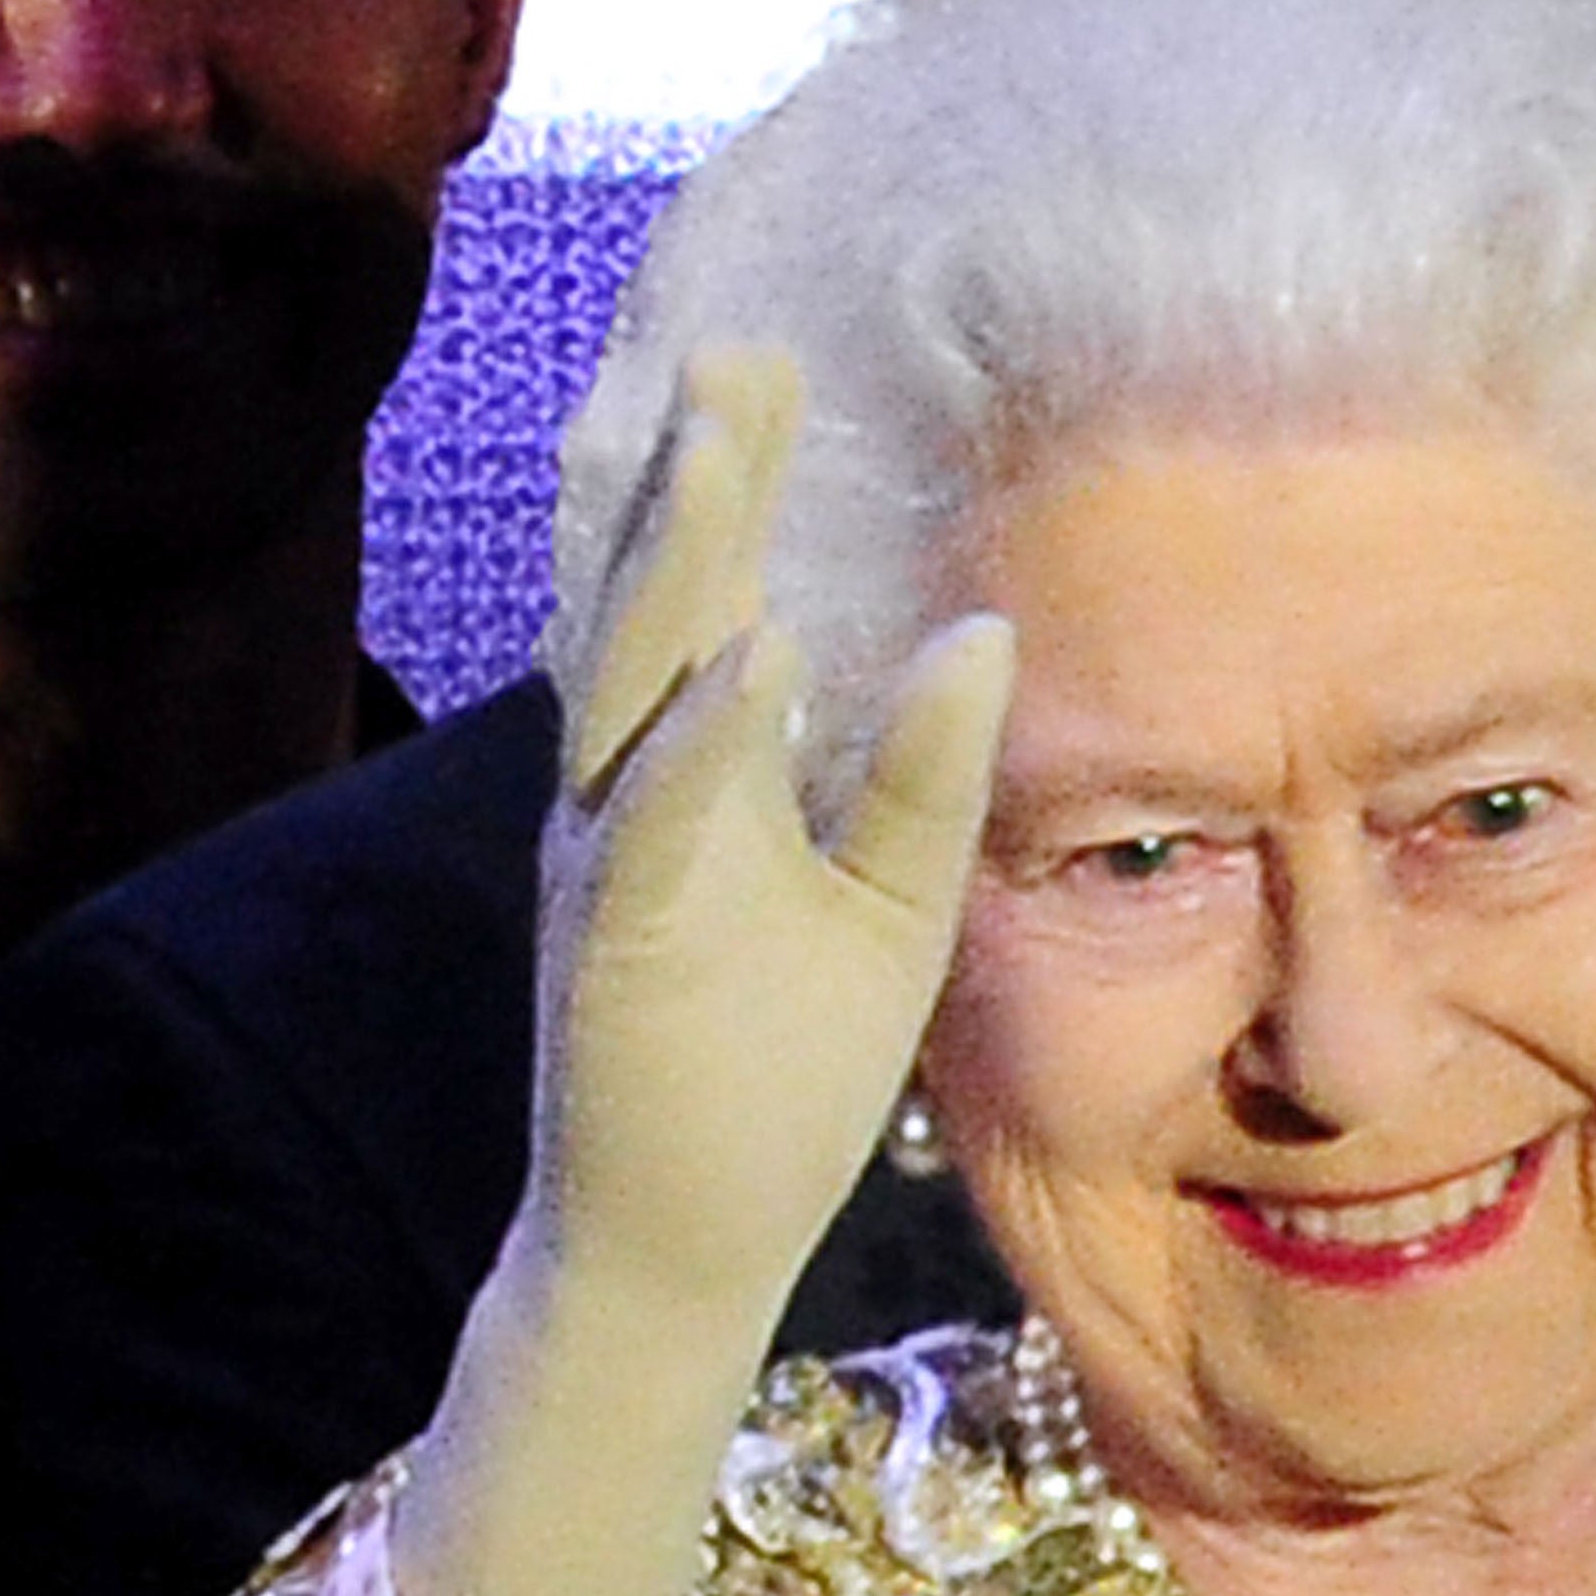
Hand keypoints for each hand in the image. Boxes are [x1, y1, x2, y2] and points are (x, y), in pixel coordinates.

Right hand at [528, 341, 1010, 1344]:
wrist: (676, 1247)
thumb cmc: (775, 1083)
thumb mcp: (888, 916)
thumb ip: (921, 782)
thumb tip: (981, 635)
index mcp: (699, 784)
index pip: (720, 605)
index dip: (739, 488)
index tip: (778, 367)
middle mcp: (638, 802)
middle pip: (665, 609)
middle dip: (699, 477)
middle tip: (743, 348)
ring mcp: (614, 870)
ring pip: (637, 688)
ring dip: (678, 561)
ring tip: (720, 438)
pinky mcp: (617, 950)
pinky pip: (659, 829)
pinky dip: (703, 742)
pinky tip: (754, 658)